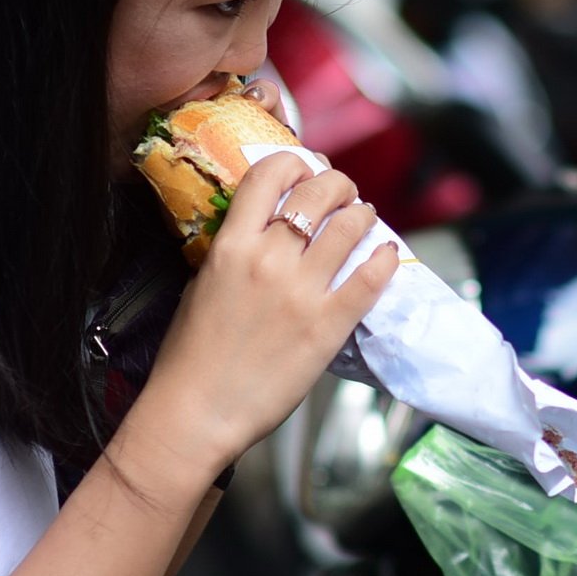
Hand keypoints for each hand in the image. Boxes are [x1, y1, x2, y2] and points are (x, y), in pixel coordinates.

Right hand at [135, 154, 397, 474]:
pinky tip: (386, 254)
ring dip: (363, 214)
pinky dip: (383, 259)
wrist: (197, 413)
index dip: (294, 162)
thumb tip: (265, 231)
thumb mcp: (201, 284)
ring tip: (364, 217)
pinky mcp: (328, 326)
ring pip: (350, 227)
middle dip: (337, 183)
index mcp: (231, 246)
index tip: (304, 170)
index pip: (270, 175)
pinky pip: (369, 279)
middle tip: (343, 191)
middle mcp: (269, 259)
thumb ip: (233, 251)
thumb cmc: (190, 356)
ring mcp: (302, 292)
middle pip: (317, 193)